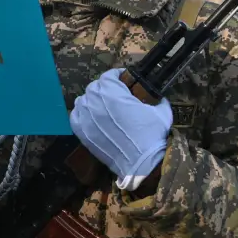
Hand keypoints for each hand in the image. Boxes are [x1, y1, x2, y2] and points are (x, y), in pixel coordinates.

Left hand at [69, 68, 172, 191]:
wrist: (140, 163)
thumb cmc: (152, 135)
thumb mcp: (161, 113)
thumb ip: (158, 100)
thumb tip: (159, 98)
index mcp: (113, 93)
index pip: (108, 76)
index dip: (116, 75)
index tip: (122, 78)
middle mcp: (96, 101)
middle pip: (95, 87)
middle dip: (104, 87)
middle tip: (114, 94)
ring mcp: (86, 117)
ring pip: (83, 100)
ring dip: (92, 100)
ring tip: (101, 106)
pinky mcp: (82, 132)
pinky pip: (75, 116)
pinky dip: (81, 114)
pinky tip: (90, 117)